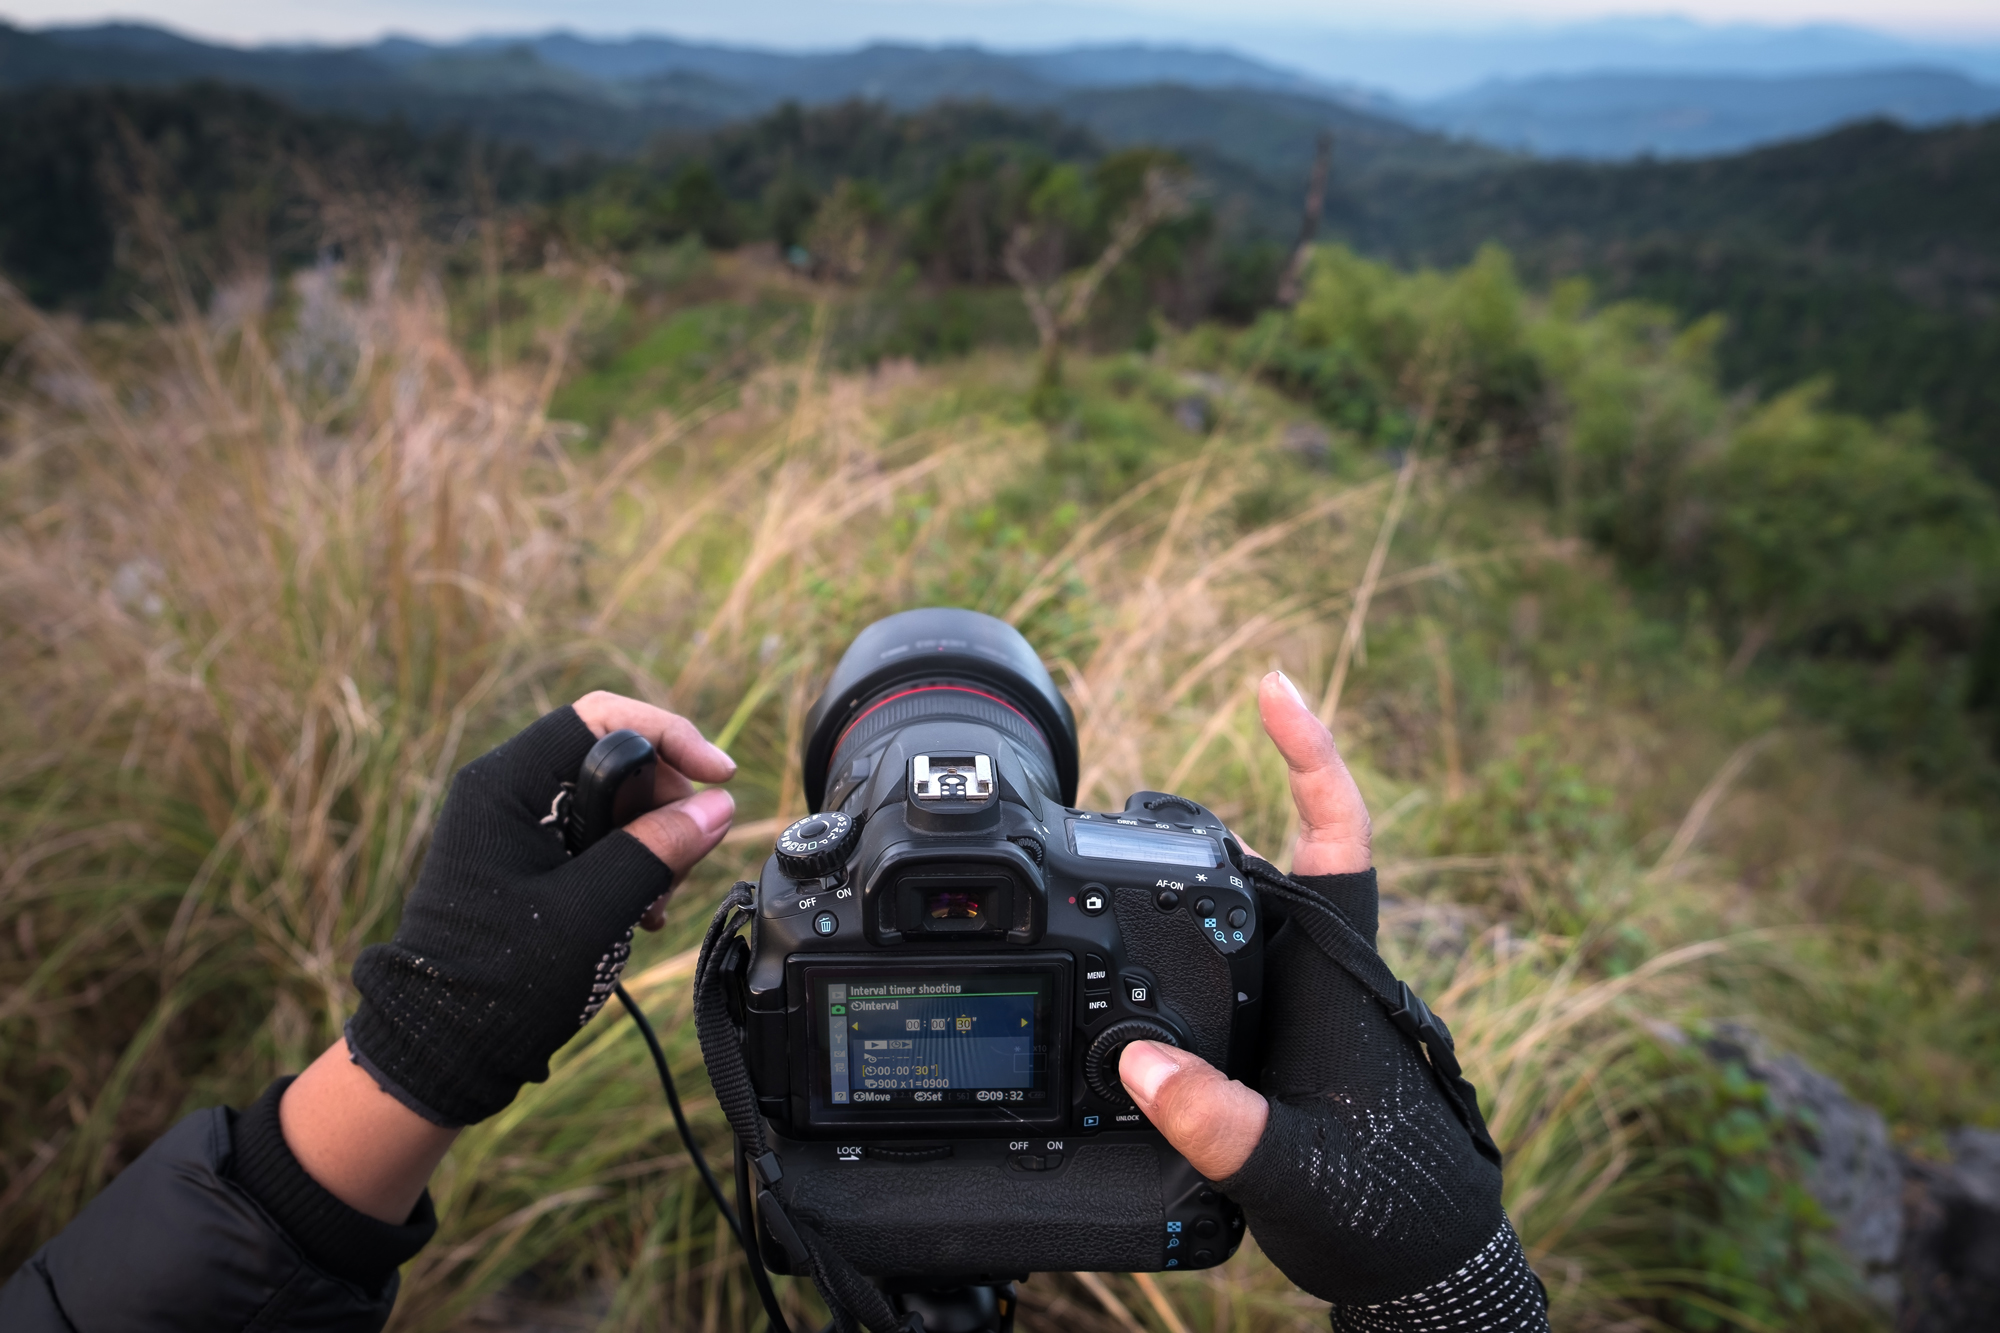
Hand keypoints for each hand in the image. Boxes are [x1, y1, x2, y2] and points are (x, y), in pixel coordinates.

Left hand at [284, 694, 734, 1220]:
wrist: (443, 1046)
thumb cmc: (500, 979)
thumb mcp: (591, 910)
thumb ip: (657, 849)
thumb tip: (718, 805)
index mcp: (506, 785)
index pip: (600, 719)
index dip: (669, 736)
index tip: (719, 776)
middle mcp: (507, 793)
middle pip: (613, 760)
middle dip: (664, 804)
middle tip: (689, 857)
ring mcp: (517, 828)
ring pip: (613, 804)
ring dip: (652, 843)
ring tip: (657, 901)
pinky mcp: (528, 862)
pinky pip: (598, 841)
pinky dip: (631, 866)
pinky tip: (642, 912)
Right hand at [1119, 669, 1368, 1175]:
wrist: (1415, 1262)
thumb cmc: (1381, 1210)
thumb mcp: (1290, 1168)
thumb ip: (1220, 1121)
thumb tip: (1140, 1065)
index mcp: (1335, 973)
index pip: (1334, 834)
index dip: (1308, 753)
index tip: (1272, 686)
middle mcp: (1317, 971)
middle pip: (1263, 859)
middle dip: (1191, 825)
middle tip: (1114, 813)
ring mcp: (1296, 1001)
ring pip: (1237, 913)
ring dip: (1180, 885)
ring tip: (1105, 869)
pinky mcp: (1277, 1036)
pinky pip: (1222, 966)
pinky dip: (1177, 944)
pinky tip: (1133, 952)